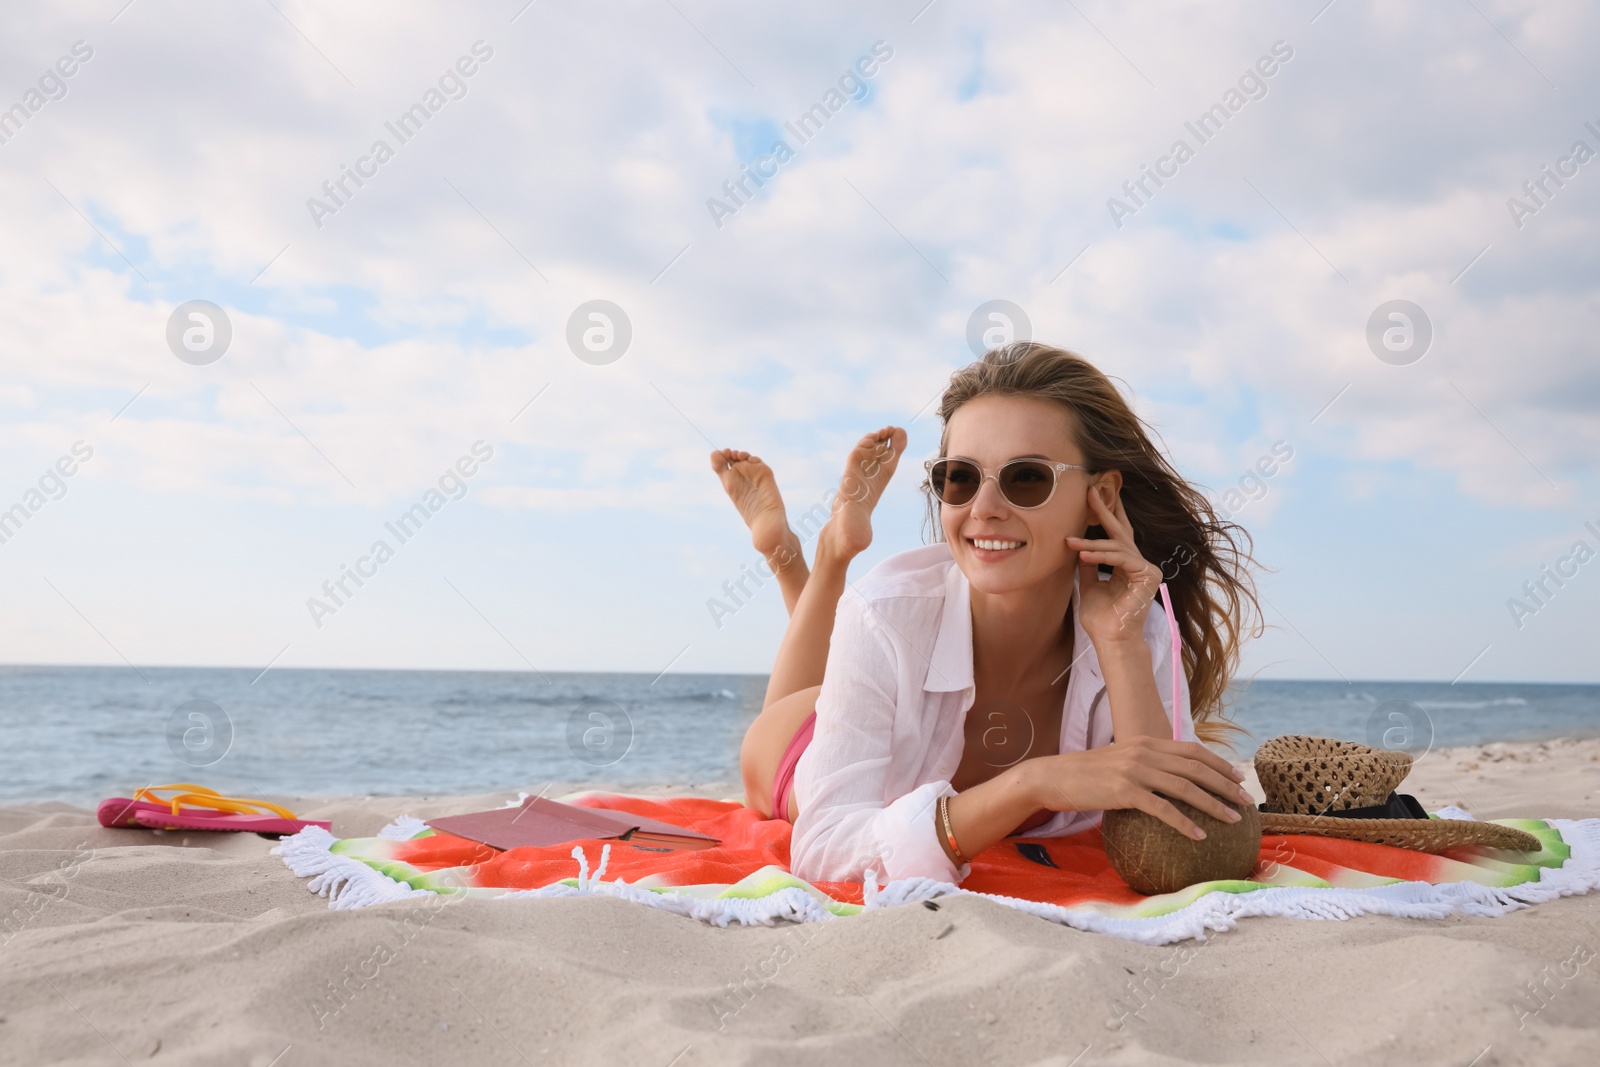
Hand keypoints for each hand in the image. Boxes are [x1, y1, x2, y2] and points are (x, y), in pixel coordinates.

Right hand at [1024, 736, 1252, 839]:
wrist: (1054, 777)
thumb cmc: (1086, 774)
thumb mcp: (1119, 761)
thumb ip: (1144, 765)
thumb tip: (1167, 781)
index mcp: (1145, 742)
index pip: (1192, 750)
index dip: (1219, 764)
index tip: (1237, 778)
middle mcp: (1144, 752)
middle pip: (1195, 767)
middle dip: (1225, 784)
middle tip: (1246, 800)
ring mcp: (1134, 771)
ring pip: (1185, 787)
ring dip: (1214, 804)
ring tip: (1234, 819)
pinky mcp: (1124, 791)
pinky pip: (1162, 809)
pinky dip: (1185, 822)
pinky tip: (1200, 835)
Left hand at [1066, 486, 1161, 647]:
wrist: (1111, 640)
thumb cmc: (1100, 618)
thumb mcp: (1088, 585)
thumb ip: (1088, 565)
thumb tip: (1078, 547)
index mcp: (1125, 565)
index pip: (1116, 536)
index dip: (1106, 515)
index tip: (1094, 495)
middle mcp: (1138, 564)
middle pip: (1120, 532)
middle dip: (1105, 510)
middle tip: (1092, 490)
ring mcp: (1146, 568)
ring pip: (1116, 546)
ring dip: (1091, 544)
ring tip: (1070, 542)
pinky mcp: (1149, 575)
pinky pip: (1120, 559)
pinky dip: (1101, 556)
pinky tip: (1083, 556)